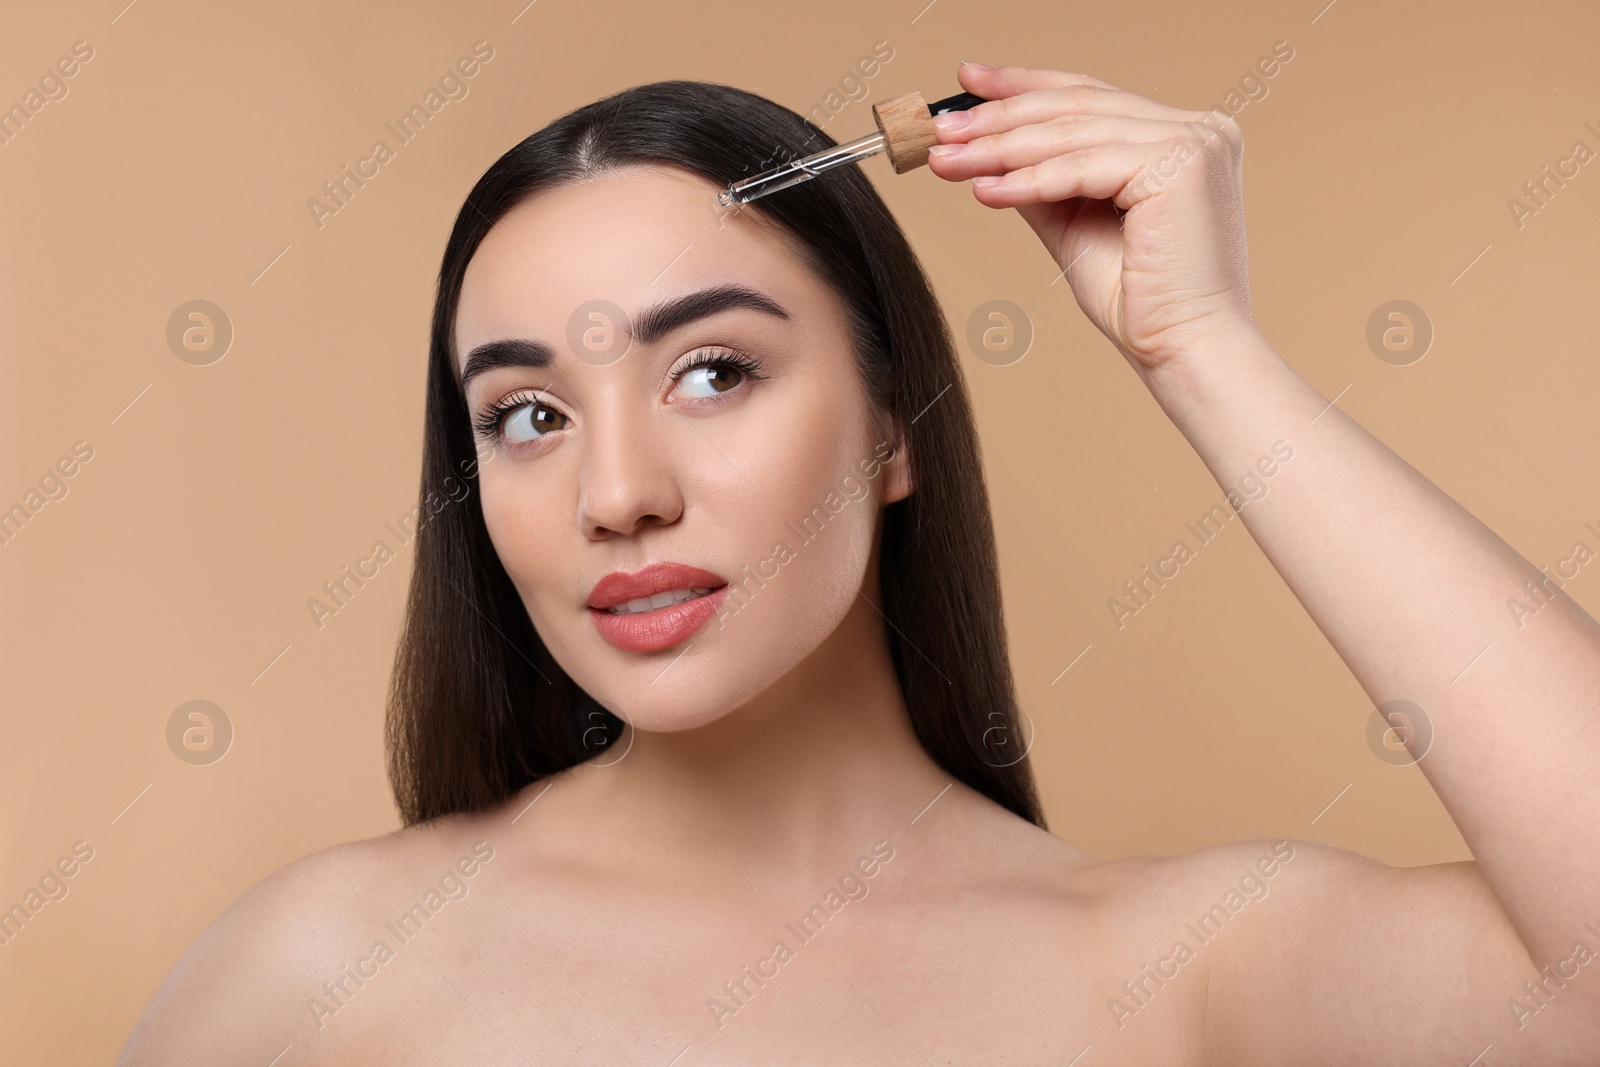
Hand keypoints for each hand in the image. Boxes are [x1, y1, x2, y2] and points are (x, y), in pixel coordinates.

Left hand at [926, 63, 1258, 378]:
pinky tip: (985, 190)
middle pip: (1078, 107)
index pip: (1091, 94)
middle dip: (1000, 117)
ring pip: (1074, 134)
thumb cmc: (1139, 302)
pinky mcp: (1183, 166)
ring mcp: (1197, 142)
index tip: (967, 84)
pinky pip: (1084, 167)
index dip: (1024, 85)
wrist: (1183, 351)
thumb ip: (1043, 183)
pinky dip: (1028, 180)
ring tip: (948, 161)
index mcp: (1183, 136)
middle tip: (941, 128)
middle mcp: (1200, 129)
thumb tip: (988, 152)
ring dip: (1001, 148)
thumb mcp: (1076, 226)